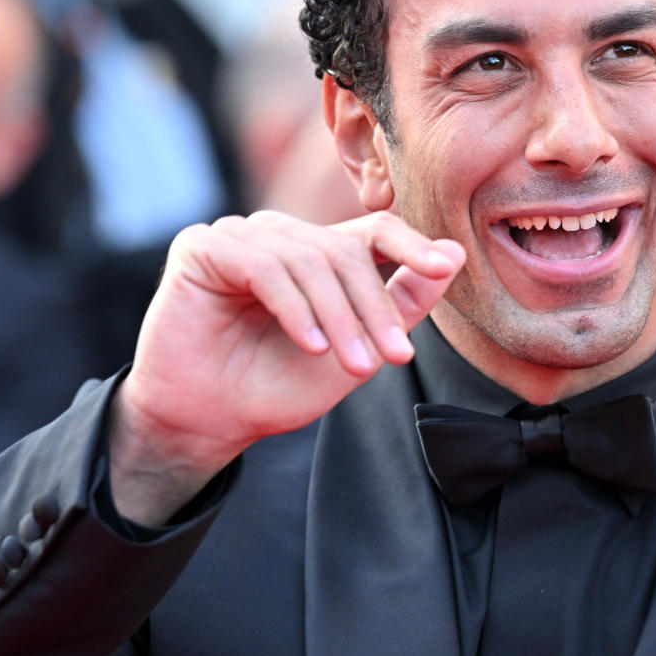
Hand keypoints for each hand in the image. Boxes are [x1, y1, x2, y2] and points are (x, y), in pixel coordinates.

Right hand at [108, 210, 463, 524]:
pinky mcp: (201, 247)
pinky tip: (312, 346)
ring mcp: (238, 235)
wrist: (207, 424)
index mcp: (315, 251)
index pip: (372, 230)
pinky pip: (264, 267)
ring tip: (355, 366)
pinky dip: (296, 309)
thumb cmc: (276, 385)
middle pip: (345, 250)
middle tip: (394, 357)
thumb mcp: (356, 347)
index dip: (410, 244)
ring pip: (309, 260)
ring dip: (339, 317)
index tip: (442, 266)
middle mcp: (278, 235)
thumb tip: (454, 252)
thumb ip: (402, 301)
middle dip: (373, 307)